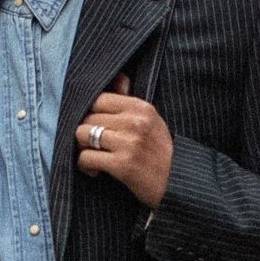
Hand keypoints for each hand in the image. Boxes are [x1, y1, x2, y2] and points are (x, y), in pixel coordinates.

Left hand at [76, 73, 172, 208]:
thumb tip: (118, 77)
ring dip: (82, 148)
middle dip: (85, 133)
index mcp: (140, 107)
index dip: (91, 113)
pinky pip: (86, 157)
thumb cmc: (160, 152)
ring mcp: (128, 143)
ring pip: (82, 134)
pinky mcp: (122, 165)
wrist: (177, 183)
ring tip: (93, 156)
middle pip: (88, 117)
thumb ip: (129, 99)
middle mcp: (134, 122)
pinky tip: (95, 170)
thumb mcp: (151, 120)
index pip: (99, 98)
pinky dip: (85, 166)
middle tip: (93, 146)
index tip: (95, 126)